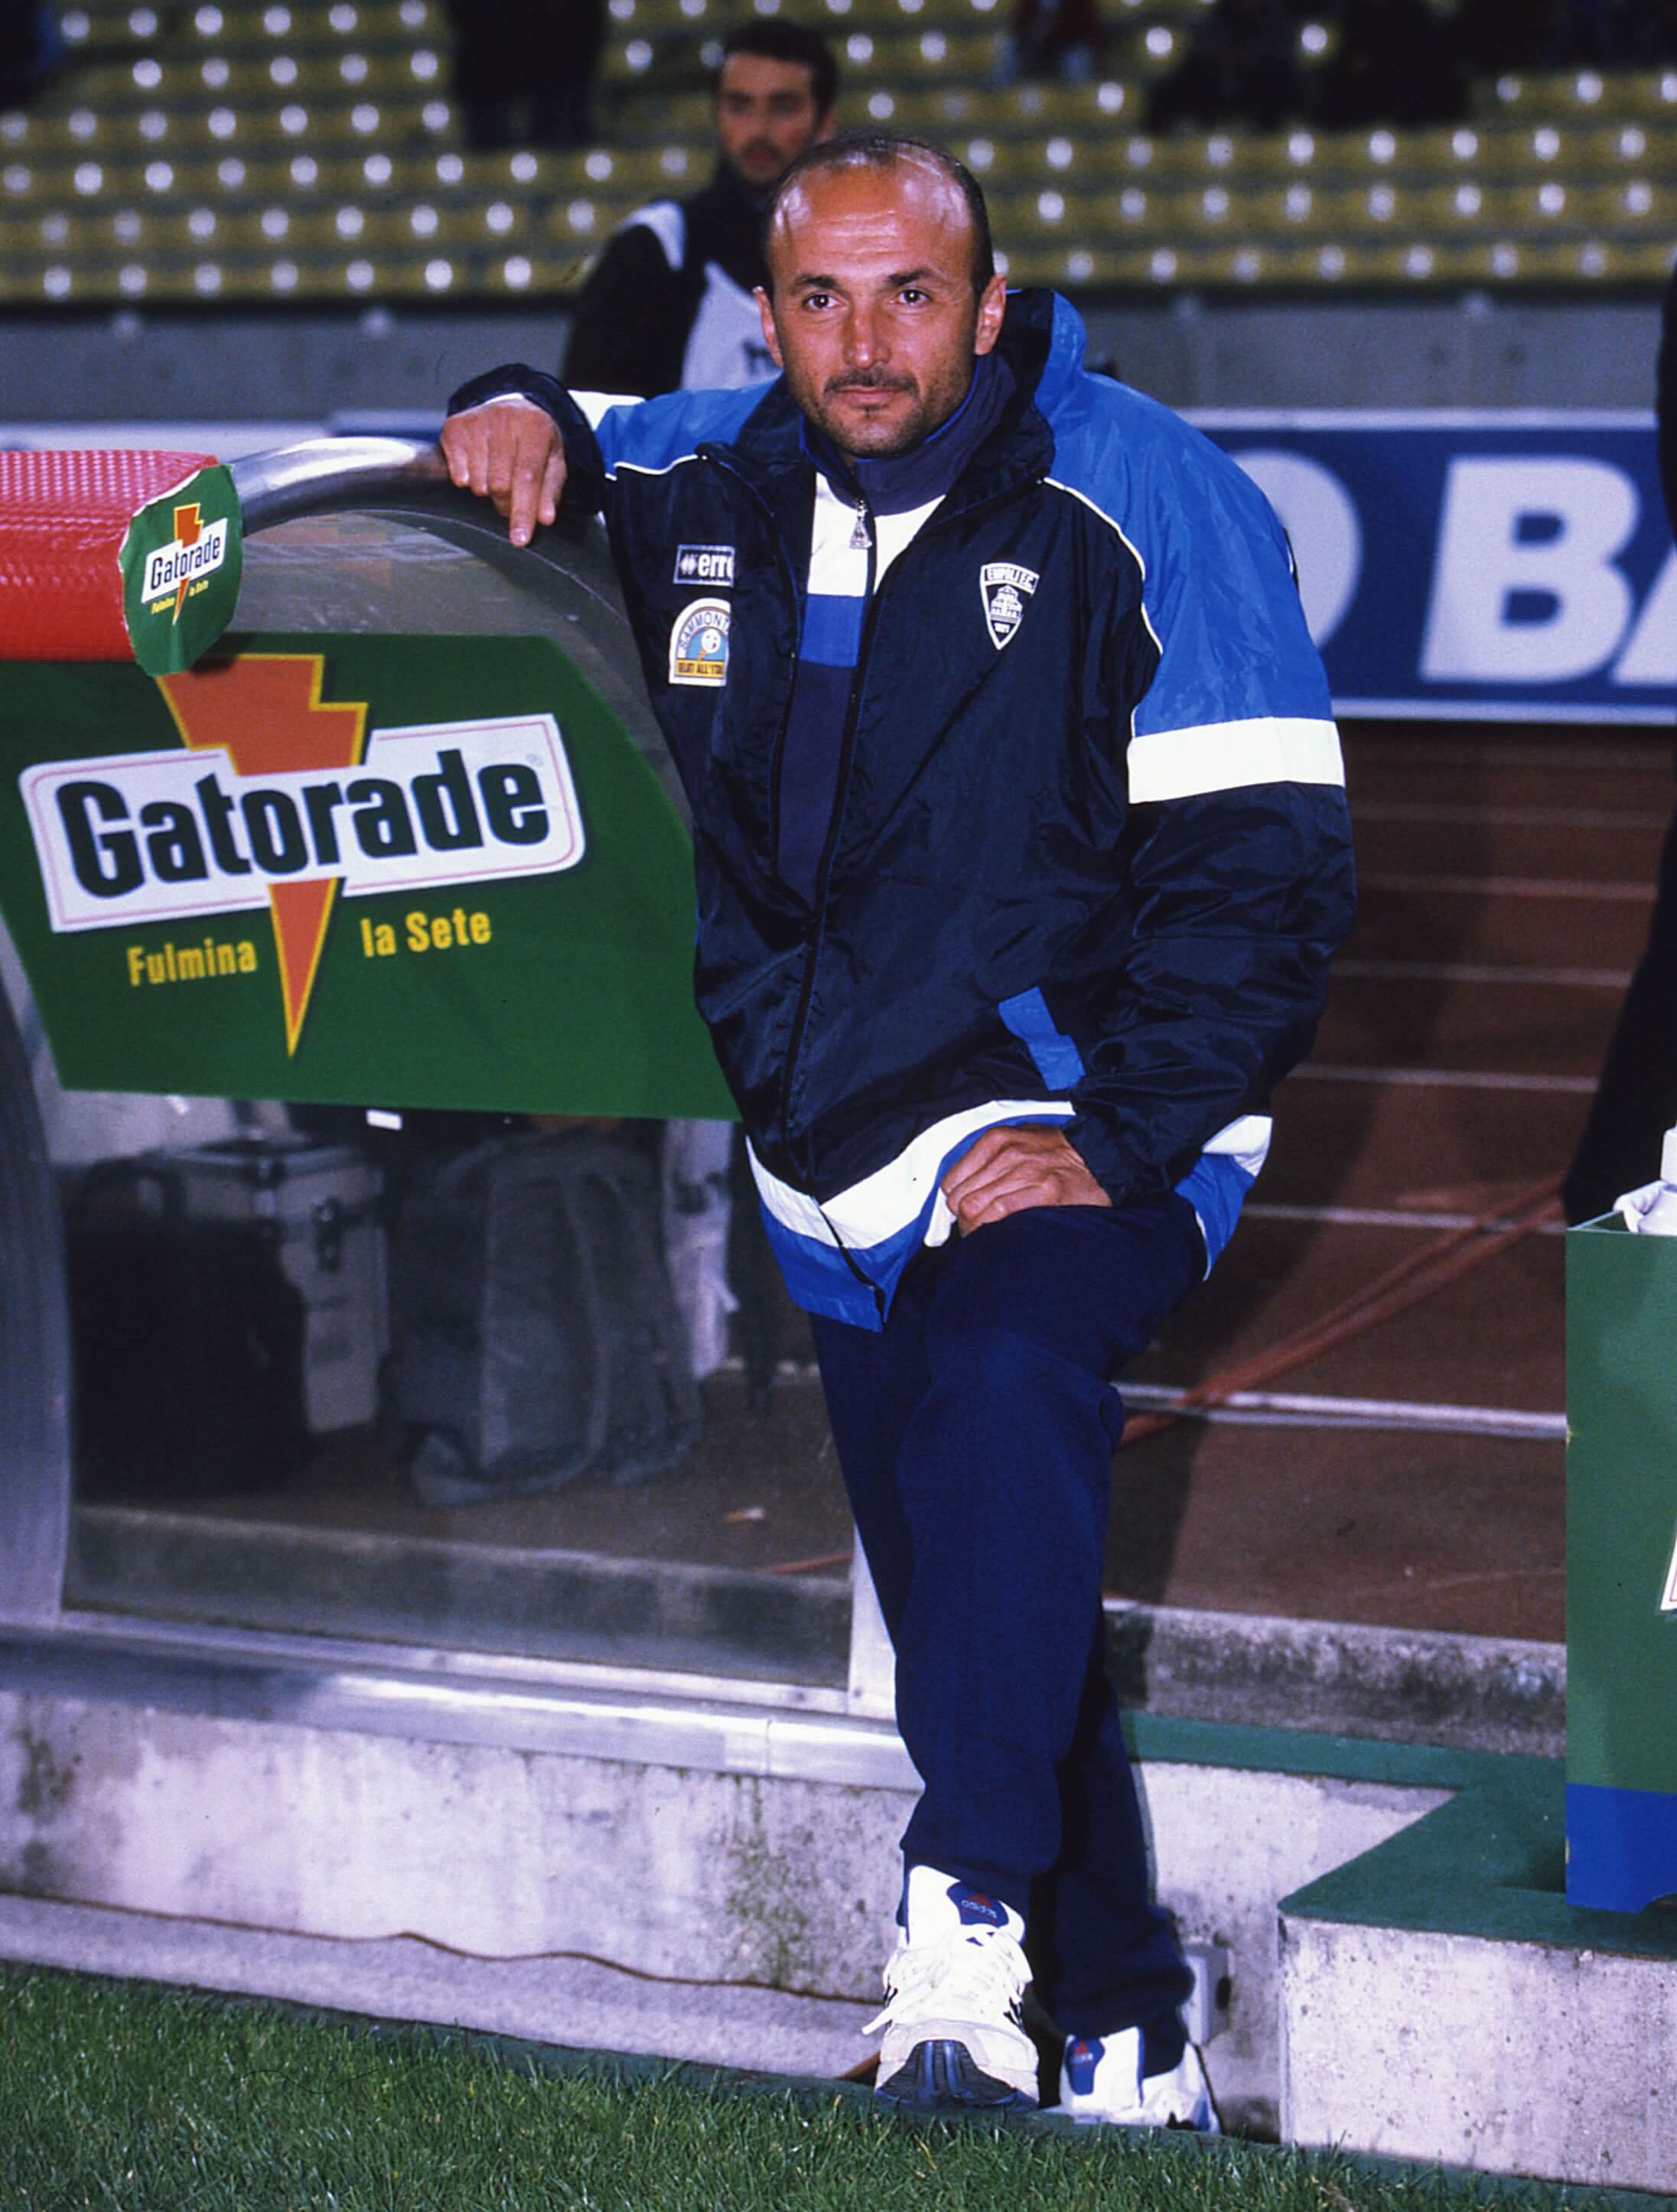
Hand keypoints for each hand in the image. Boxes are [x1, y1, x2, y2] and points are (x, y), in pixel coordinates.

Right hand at [440, 399, 566, 546]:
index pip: (527, 477)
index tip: (519, 540)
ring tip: (495, 474)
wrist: (512, 407)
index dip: (523, 511)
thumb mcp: (552, 463)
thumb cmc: (535, 443)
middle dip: (505, 503)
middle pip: (500, 484)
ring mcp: (477, 420)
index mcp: (535, 427)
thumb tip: (544, 518)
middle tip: (510, 498)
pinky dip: (467, 480)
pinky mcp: (454, 427)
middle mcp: (504, 418)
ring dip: (486, 491)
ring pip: (477, 483)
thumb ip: (549, 492)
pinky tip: (478, 465)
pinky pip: (457, 476)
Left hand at [940, 1125, 1110, 1233]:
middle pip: (960, 1199)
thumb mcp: (1018, 1141)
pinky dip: (992, 1229)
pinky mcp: (1045, 1191)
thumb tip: (963, 1192)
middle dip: (964, 1221)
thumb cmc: (1059, 1154)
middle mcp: (1007, 1153)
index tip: (968, 1215)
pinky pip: (999, 1214)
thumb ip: (989, 1161)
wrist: (1103, 1155)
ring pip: (974, 1209)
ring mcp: (1026, 1171)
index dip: (956, 1204)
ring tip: (989, 1236)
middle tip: (978, 1231)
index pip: (952, 1182)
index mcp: (996, 1140)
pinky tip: (1001, 1236)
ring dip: (976, 1230)